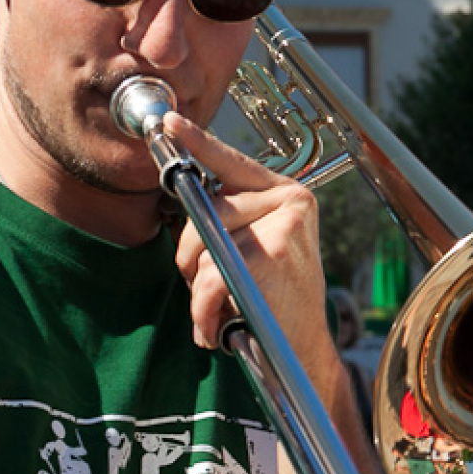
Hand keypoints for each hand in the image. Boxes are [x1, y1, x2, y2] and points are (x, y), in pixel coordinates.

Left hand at [165, 113, 341, 393]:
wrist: (303, 351)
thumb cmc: (274, 303)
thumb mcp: (255, 252)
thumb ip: (230, 222)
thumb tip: (185, 201)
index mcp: (285, 195)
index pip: (233, 162)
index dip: (198, 142)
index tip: (169, 122)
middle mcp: (290, 202)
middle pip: (206, 212)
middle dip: (191, 257)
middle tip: (205, 290)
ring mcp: (283, 227)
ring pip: (206, 249)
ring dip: (198, 292)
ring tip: (217, 314)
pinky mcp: (272, 256)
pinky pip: (211, 277)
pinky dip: (204, 310)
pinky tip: (217, 328)